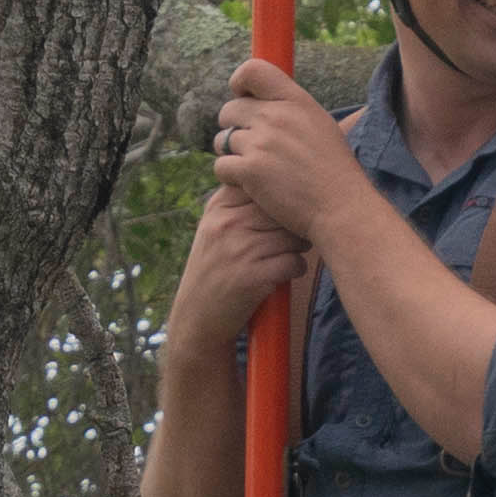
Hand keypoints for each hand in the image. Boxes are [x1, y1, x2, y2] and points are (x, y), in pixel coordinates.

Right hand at [165, 164, 312, 360]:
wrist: (196, 317)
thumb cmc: (213, 270)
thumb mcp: (214, 229)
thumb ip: (237, 203)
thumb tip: (278, 179)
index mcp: (218, 207)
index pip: (262, 185)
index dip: (282, 198)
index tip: (286, 211)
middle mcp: (227, 224)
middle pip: (282, 210)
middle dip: (295, 223)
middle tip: (296, 236)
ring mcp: (239, 250)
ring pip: (292, 236)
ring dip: (299, 247)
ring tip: (290, 255)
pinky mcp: (252, 277)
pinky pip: (294, 263)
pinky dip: (296, 269)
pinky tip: (285, 274)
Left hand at [210, 58, 373, 245]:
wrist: (340, 206)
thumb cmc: (333, 170)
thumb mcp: (319, 125)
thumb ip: (289, 110)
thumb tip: (259, 103)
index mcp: (295, 100)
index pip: (253, 70)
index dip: (240, 82)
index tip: (243, 97)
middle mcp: (275, 116)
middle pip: (229, 110)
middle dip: (233, 127)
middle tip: (249, 146)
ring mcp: (261, 143)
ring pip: (222, 140)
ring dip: (232, 154)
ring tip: (254, 168)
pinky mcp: (250, 170)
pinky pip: (221, 166)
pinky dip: (231, 177)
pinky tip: (250, 185)